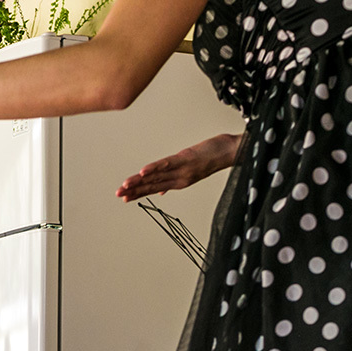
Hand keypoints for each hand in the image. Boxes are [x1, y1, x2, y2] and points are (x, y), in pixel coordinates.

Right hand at [116, 133, 241, 201]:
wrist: (232, 152)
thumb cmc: (213, 157)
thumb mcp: (192, 170)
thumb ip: (174, 180)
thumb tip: (160, 192)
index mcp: (180, 181)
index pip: (154, 189)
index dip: (138, 194)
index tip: (124, 198)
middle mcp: (180, 178)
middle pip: (152, 185)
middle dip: (134, 190)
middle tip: (119, 195)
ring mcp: (183, 169)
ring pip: (157, 176)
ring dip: (140, 181)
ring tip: (126, 185)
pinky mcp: (186, 158)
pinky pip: (167, 164)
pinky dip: (154, 168)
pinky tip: (143, 171)